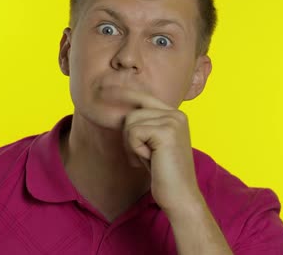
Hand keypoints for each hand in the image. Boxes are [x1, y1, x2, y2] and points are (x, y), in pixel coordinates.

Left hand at [102, 87, 202, 211]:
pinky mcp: (167, 132)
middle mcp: (176, 114)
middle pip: (132, 112)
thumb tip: (116, 106)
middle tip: (144, 156)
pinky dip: (135, 150)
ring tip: (148, 159)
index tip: (102, 87)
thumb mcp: (150, 144)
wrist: (180, 196)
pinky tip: (150, 161)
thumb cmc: (163, 173)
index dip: (122, 92)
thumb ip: (142, 125)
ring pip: (130, 122)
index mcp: (175, 114)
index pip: (143, 96)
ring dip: (132, 145)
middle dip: (129, 137)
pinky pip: (133, 133)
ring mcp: (173, 121)